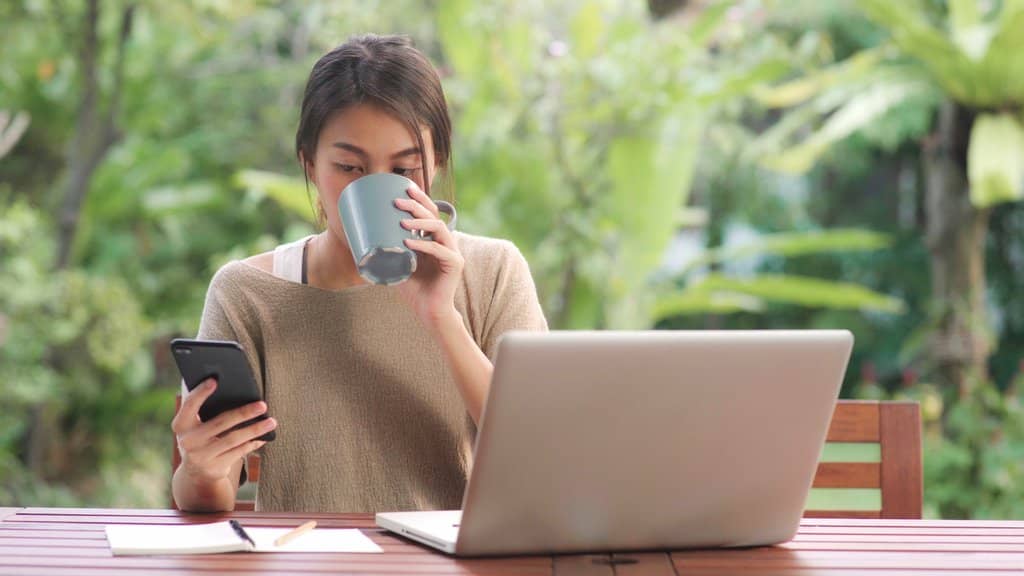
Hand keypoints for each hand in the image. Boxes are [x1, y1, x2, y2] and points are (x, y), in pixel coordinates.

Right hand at [171, 378, 276, 483]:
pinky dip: (253, 443)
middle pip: (220, 423)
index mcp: (181, 425)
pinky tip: (264, 437)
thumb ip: (203, 409)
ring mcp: (201, 456)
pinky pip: (239, 452)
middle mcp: (188, 441)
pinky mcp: (215, 467)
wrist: (196, 473)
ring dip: (255, 429)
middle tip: (262, 405)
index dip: (200, 392)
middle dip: (244, 413)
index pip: (189, 405)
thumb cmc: (200, 438)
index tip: (214, 380)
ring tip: (271, 422)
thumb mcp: (194, 426)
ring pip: (233, 439)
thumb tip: (228, 386)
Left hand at [394, 184, 463, 327]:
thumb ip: (388, 252)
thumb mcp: (398, 265)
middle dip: (416, 205)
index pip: (431, 213)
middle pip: (434, 216)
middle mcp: (446, 243)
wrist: (429, 312)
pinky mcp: (455, 265)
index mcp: (435, 240)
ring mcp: (452, 253)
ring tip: (402, 220)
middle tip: (398, 201)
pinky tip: (408, 242)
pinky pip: (439, 250)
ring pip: (439, 228)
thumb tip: (360, 240)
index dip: (420, 199)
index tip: (405, 187)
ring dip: (420, 222)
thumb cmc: (413, 290)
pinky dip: (423, 245)